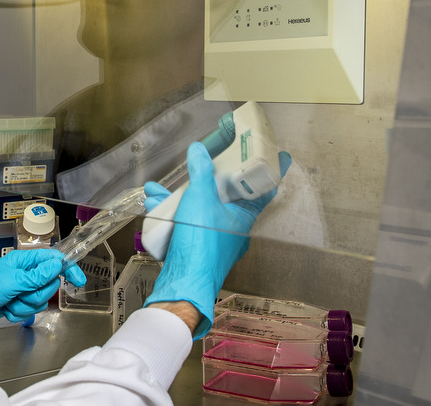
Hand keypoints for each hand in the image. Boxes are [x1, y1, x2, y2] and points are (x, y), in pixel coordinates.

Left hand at [0, 249, 84, 331]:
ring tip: (9, 303)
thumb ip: (36, 275)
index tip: (78, 281)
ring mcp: (20, 289)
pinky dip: (18, 313)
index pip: (54, 260)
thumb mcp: (11, 282)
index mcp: (24, 260)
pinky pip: (30, 311)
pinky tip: (4, 310)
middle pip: (49, 284)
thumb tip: (58, 265)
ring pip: (40, 300)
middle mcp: (24, 273)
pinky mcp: (16, 303)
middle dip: (37, 294)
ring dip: (26, 306)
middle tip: (21, 294)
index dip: (68, 269)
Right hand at [143, 142, 290, 338]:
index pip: (264, 188)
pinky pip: (186, 225)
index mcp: (245, 216)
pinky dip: (170, 214)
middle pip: (224, 197)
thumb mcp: (200, 196)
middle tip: (201, 164)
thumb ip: (200, 170)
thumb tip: (198, 149)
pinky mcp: (196, 248)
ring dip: (177, 198)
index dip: (267, 169)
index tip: (278, 155)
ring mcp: (214, 240)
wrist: (184, 281)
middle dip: (203, 180)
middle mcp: (233, 228)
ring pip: (198, 210)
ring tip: (157, 189)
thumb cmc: (202, 241)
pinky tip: (153, 205)